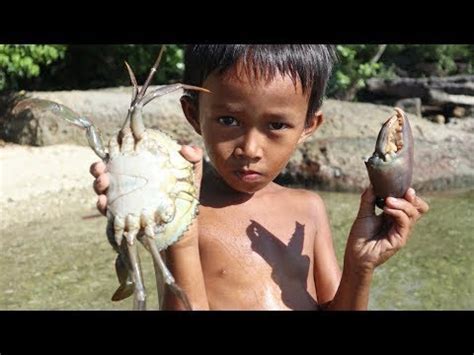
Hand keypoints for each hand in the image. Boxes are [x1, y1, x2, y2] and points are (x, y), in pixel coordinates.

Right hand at [89, 145, 203, 215]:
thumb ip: (193, 159)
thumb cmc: (186, 197)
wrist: (185, 228)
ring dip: (98, 183)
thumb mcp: (192, 176)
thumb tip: (186, 149)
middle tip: (101, 166)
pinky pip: (107, 209)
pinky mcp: (122, 215)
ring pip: (102, 188)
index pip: (123, 152)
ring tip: (103, 181)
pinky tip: (103, 201)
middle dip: (98, 166)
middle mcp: (128, 180)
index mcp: (141, 166)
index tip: (114, 140)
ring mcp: (123, 197)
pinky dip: (102, 204)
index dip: (115, 144)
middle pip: (106, 169)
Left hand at [345, 186, 428, 272]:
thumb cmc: (360, 236)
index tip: (398, 184)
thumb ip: (369, 198)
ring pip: (413, 213)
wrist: (355, 254)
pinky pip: (405, 222)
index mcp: (395, 216)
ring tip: (387, 201)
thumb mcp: (364, 212)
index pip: (411, 202)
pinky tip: (386, 209)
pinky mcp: (400, 239)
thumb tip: (373, 183)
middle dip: (411, 197)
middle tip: (401, 191)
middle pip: (418, 207)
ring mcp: (402, 231)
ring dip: (401, 203)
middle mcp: (401, 223)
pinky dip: (397, 212)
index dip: (409, 193)